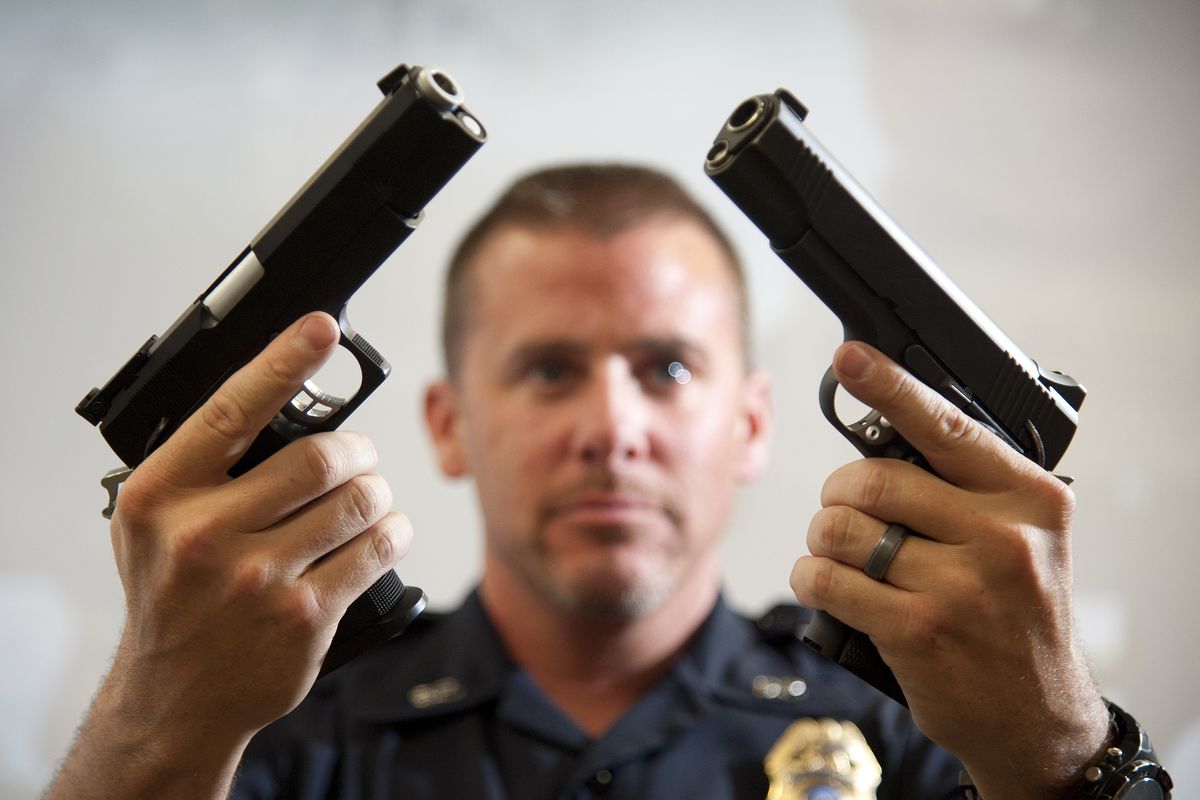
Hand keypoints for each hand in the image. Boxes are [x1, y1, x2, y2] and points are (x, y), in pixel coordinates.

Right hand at [48, 313, 412, 798]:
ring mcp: (258, 581)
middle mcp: (206, 536)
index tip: (321, 327)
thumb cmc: (171, 595)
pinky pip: (378, 550)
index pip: (233, 411)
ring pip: (360, 501)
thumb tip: (276, 393)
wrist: (175, 697)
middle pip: (320, 457)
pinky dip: (393, 532)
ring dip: (377, 492)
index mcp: (163, 497)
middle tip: (357, 456)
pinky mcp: (306, 617)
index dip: (283, 362)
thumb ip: (201, 464)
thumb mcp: (153, 523)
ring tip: (367, 497)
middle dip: (355, 449)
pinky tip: (384, 532)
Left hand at [789, 342, 1108, 798]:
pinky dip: (811, 579)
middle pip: (871, 478)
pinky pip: (825, 580)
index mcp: (1029, 499)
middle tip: (847, 510)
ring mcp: (959, 587)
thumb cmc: (1017, 614)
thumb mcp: (1022, 539)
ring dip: (823, 538)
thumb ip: (966, 487)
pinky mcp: (918, 631)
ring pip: (839, 528)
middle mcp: (1001, 537)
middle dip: (840, 493)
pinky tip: (827, 587)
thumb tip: (883, 432)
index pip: (946, 426)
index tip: (850, 355)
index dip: (890, 386)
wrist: (1037, 715)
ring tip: (841, 554)